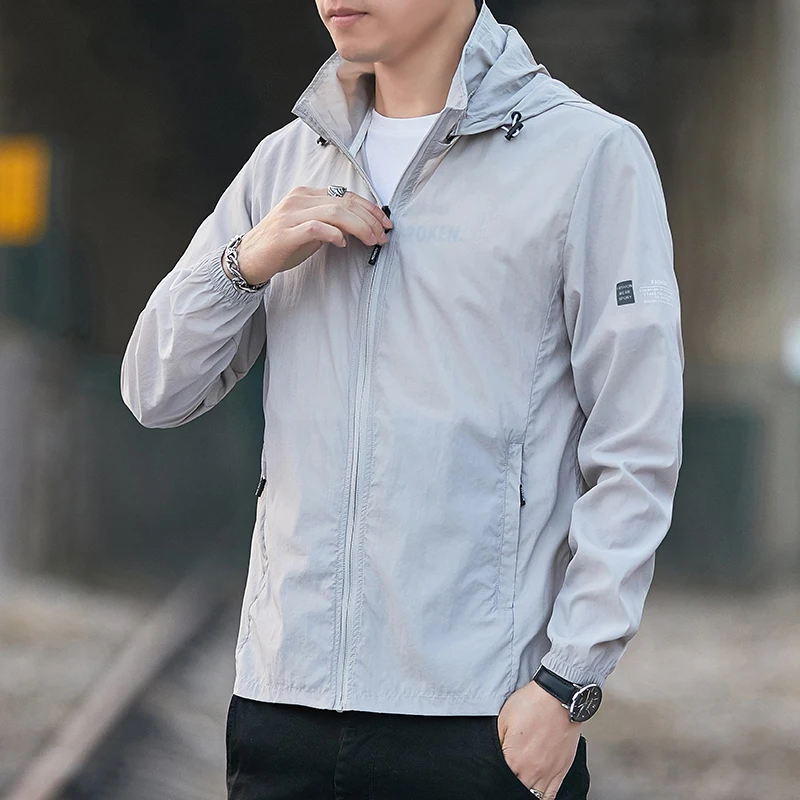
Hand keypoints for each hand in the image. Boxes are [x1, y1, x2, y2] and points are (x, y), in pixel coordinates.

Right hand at [233, 186, 392, 284]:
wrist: (249, 258)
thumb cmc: (282, 245)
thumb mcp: (310, 229)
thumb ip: (331, 222)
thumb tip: (359, 226)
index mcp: (306, 195)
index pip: (346, 195)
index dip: (370, 209)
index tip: (385, 223)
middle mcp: (299, 200)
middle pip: (345, 202)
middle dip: (370, 220)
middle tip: (383, 236)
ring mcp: (291, 215)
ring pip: (335, 212)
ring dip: (360, 227)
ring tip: (371, 241)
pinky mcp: (286, 233)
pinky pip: (316, 227)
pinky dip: (334, 234)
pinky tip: (342, 244)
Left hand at [496, 679, 581, 799]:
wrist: (558, 697)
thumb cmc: (531, 704)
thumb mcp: (503, 719)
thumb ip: (495, 742)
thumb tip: (490, 758)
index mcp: (513, 760)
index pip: (499, 779)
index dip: (494, 776)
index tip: (493, 774)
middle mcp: (532, 771)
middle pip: (516, 790)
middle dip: (509, 784)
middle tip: (507, 776)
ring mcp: (548, 773)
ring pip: (533, 796)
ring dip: (525, 790)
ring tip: (520, 783)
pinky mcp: (562, 771)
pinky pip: (551, 796)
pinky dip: (543, 797)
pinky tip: (536, 793)